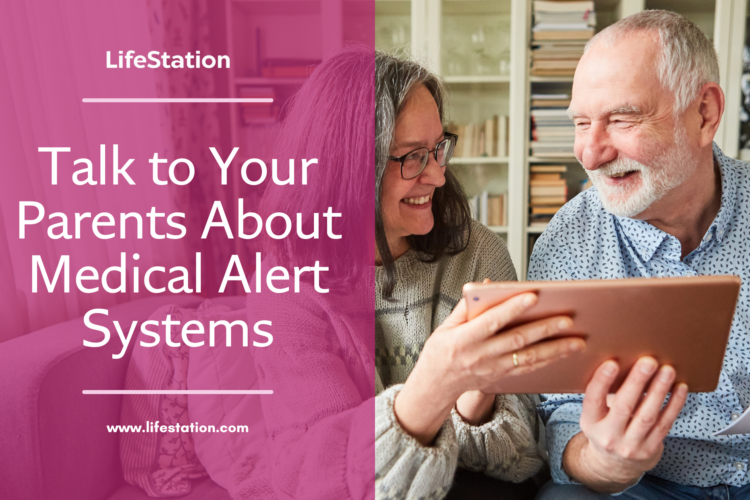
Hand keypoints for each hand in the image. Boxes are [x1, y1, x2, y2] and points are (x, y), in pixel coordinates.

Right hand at [394, 292, 584, 444]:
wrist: (436, 384)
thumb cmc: (441, 350)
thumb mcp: (447, 326)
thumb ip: (467, 305)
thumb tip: (487, 284)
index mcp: (465, 338)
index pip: (492, 321)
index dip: (512, 308)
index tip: (533, 295)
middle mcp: (481, 355)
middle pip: (518, 340)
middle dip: (545, 329)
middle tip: (568, 319)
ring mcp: (493, 369)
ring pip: (529, 358)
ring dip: (555, 350)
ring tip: (578, 341)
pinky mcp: (502, 378)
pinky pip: (528, 369)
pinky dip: (548, 362)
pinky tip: (565, 354)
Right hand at [563, 357, 687, 492]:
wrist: (614, 464)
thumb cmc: (605, 426)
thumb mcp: (595, 415)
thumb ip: (603, 394)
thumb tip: (623, 361)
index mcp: (590, 423)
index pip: (593, 400)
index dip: (602, 381)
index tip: (612, 363)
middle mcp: (608, 436)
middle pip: (624, 407)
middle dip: (637, 382)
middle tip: (648, 361)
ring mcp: (630, 446)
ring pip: (647, 416)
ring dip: (659, 391)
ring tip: (667, 371)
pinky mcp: (650, 450)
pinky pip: (664, 424)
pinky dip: (674, 405)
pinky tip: (680, 388)